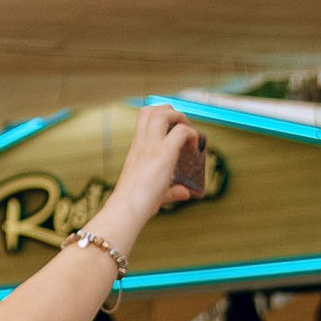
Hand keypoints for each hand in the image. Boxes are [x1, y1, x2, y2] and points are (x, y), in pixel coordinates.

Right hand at [105, 101, 202, 225]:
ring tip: (188, 134)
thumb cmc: (134, 206)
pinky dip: (192, 136)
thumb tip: (185, 193)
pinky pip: (182, 132)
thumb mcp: (153, 193)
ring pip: (164, 112)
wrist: (125, 211)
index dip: (161, 116)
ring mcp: (151, 147)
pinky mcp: (163, 154)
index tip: (172, 130)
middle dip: (171, 112)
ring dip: (180, 118)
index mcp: (136, 149)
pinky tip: (195, 149)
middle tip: (181, 128)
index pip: (145, 118)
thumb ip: (171, 191)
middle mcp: (142, 144)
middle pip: (152, 109)